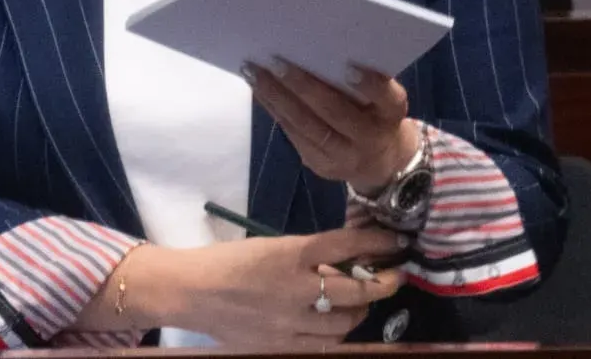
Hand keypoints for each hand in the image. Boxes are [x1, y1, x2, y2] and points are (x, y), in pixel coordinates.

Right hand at [134, 226, 409, 346]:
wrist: (192, 292)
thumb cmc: (230, 262)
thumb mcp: (272, 247)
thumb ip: (309, 254)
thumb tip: (346, 258)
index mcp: (291, 254)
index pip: (347, 246)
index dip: (379, 244)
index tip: (397, 243)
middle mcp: (297, 289)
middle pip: (356, 289)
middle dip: (382, 283)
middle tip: (393, 277)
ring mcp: (291, 323)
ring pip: (346, 322)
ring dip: (360, 310)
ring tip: (360, 302)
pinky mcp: (283, 347)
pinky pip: (325, 345)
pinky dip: (337, 333)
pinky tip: (336, 325)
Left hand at [245, 59, 418, 193]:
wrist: (381, 163)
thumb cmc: (375, 112)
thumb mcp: (381, 98)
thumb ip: (362, 79)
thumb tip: (317, 45)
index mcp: (391, 114)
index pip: (388, 99)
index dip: (371, 84)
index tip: (349, 67)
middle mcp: (370, 138)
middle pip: (334, 112)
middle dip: (302, 86)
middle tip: (275, 61)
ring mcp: (343, 156)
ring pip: (305, 125)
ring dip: (276, 97)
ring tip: (254, 72)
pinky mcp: (320, 165)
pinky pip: (293, 134)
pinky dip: (274, 109)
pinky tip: (259, 90)